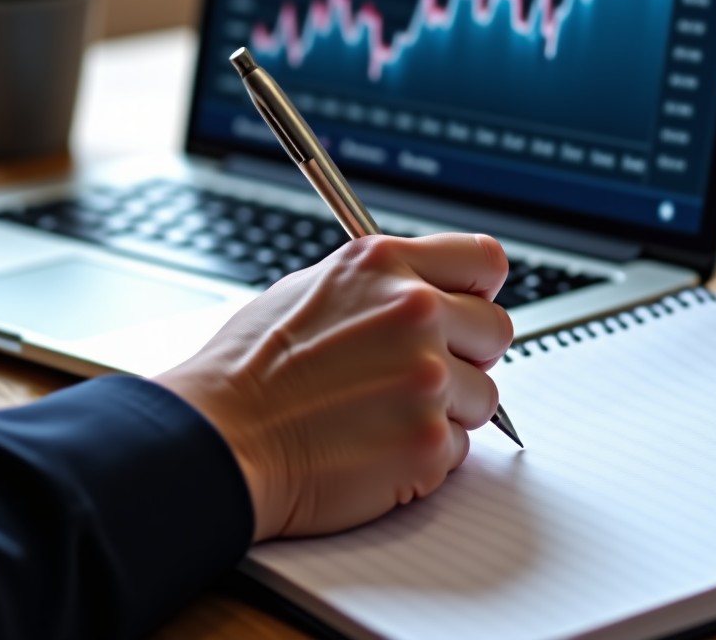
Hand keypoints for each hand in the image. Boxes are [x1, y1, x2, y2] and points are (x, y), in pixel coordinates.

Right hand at [156, 233, 511, 541]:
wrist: (219, 439)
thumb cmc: (251, 368)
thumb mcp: (314, 286)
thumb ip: (385, 283)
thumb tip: (432, 290)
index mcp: (386, 266)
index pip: (485, 261)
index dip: (479, 290)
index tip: (469, 309)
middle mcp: (414, 314)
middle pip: (497, 329)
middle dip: (468, 353)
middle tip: (422, 371)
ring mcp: (425, 379)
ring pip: (483, 395)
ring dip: (446, 409)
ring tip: (385, 413)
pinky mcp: (426, 444)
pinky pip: (459, 449)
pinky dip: (425, 455)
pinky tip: (376, 445)